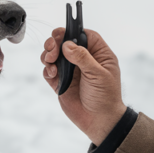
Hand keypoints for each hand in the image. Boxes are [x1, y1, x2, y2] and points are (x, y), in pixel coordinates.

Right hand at [41, 28, 125, 145]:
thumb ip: (83, 58)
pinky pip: (49, 71)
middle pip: (64, 42)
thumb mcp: (98, 75)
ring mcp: (71, 71)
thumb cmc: (106, 98)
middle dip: (54, 43)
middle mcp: (83, 60)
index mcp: (98, 54)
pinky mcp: (61, 83)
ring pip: (54, 55)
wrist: (99, 121)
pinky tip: (53, 74)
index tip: (60, 33)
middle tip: (52, 49)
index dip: (71, 31)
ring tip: (50, 62)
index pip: (84, 35)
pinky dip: (47, 70)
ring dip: (48, 55)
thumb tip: (67, 45)